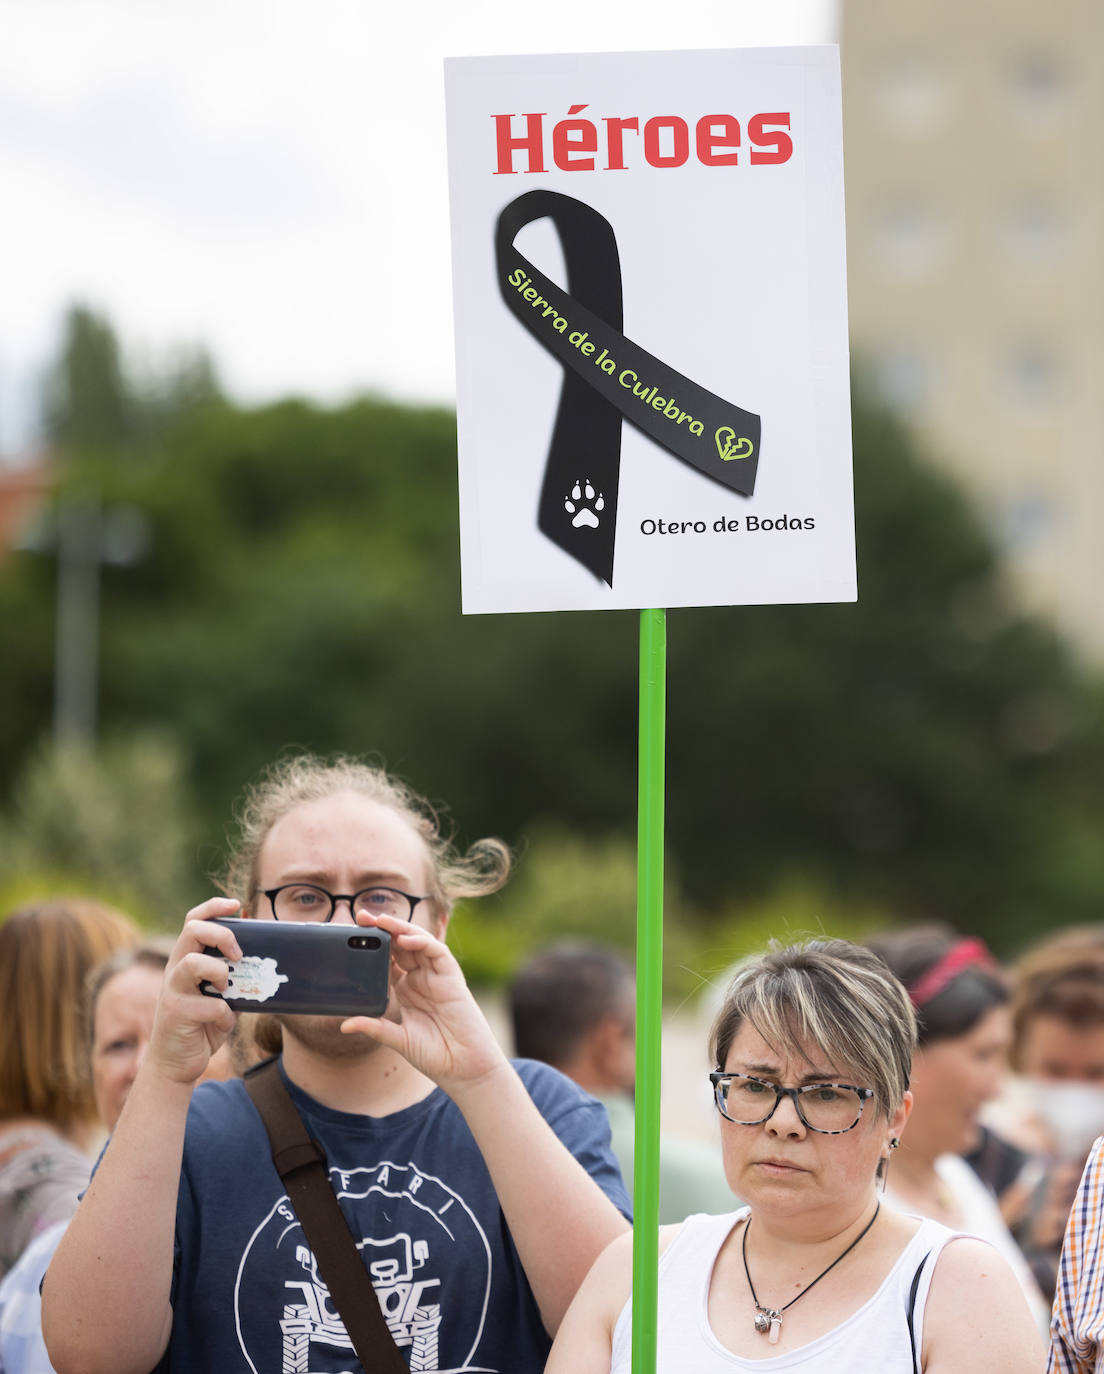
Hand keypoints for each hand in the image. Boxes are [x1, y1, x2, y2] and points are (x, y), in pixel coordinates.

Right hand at [147, 897, 242, 1084]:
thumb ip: (235, 979)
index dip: (214, 907)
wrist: (175, 1064)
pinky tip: (224, 1024)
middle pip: (192, 930)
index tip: (237, 905)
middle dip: (222, 934)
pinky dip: (225, 1015)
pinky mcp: (176, 1013)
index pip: (193, 920)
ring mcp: (173, 991)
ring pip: (192, 962)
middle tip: (239, 954)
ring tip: (227, 986)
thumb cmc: (201, 1025)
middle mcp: (175, 970)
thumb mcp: (221, 997)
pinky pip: (209, 1006)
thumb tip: (264, 961)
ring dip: (219, 971)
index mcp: (186, 959)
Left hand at [340, 910, 506, 1091]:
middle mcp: (420, 977)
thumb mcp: (397, 1039)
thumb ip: (374, 1028)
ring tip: (379, 921)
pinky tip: (405, 939)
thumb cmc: (434, 1053)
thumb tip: (344, 1024)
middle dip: (381, 929)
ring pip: (417, 941)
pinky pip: (436, 951)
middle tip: (360, 917)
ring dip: (399, 928)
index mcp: (405, 988)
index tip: (351, 936)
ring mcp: (435, 975)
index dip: (371, 946)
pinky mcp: (451, 976)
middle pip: (399, 945)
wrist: (463, 1066)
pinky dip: (422, 942)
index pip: (386, 959)